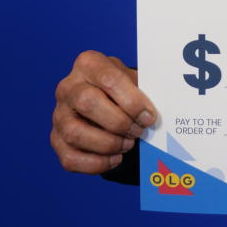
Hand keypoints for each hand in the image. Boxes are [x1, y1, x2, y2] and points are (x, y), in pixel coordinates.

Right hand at [51, 50, 157, 173]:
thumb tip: (170, 107)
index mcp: (89, 63)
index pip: (109, 78)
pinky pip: (70, 158)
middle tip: (139, 131)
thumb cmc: (125, 90)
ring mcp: (59, 114)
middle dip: (119, 121)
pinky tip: (115, 159)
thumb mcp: (134, 81)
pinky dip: (96, 163)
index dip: (131, 100)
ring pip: (75, 132)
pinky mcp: (56, 140)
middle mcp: (68, 87)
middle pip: (88, 102)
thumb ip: (145, 90)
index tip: (149, 116)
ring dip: (108, 143)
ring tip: (128, 144)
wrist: (107, 101)